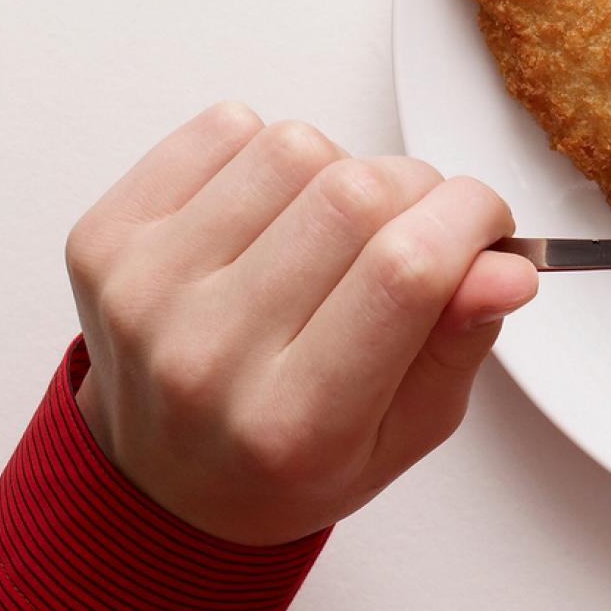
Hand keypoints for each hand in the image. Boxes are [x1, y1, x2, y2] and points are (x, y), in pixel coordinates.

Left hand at [62, 103, 539, 543]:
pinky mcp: (104, 240)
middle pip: (354, 196)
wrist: (162, 482)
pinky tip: (266, 218)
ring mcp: (144, 293)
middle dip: (415, 191)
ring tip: (327, 233)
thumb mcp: (407, 431)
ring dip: (337, 172)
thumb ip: (459, 342)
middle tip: (413, 230)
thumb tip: (506, 266)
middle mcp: (207, 358)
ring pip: (294, 147)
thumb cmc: (293, 456)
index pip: (404, 271)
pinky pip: (223, 129)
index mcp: (294, 425)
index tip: (485, 224)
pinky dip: (265, 153)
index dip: (469, 219)